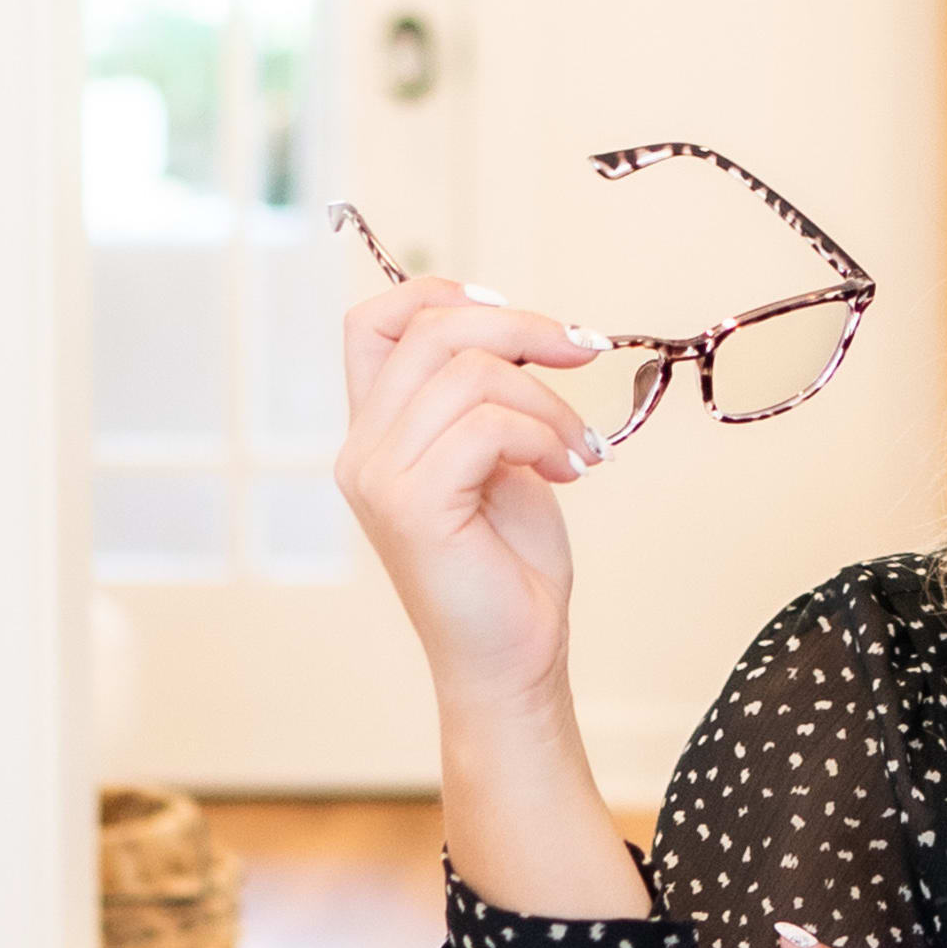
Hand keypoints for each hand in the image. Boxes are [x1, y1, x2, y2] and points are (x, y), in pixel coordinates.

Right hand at [335, 271, 610, 725]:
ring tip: (579, 446)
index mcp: (375, 430)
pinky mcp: (413, 505)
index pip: (372, 323)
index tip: (514, 312)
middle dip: (522, 328)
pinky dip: (544, 436)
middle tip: (584, 352)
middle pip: (431, 330)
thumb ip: (484, 392)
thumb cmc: (509, 560)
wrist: (514, 654)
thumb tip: (525, 328)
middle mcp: (362, 449)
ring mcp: (379, 477)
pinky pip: (489, 425)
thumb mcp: (498, 453)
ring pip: (471, 374)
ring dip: (549, 401)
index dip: (439, 294)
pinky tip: (569, 470)